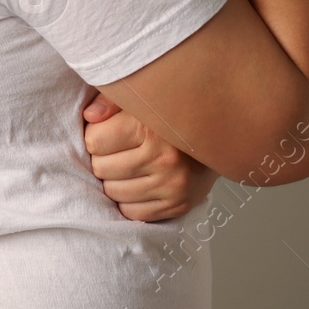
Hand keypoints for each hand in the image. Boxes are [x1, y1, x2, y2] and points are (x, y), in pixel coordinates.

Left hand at [83, 92, 217, 221]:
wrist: (219, 134)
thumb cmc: (170, 114)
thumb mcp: (140, 96)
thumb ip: (110, 100)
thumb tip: (89, 116)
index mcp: (149, 127)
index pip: (94, 141)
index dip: (95, 135)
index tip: (106, 131)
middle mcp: (163, 158)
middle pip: (101, 168)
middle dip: (103, 158)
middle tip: (117, 150)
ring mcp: (172, 185)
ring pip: (113, 192)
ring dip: (114, 180)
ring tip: (127, 165)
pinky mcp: (178, 205)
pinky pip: (133, 212)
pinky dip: (129, 200)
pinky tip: (138, 183)